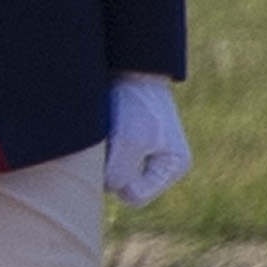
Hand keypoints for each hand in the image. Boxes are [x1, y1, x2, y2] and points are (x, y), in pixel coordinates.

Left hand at [103, 73, 188, 206]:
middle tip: (107, 141)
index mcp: (172, 167)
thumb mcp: (131, 140)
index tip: (115, 152)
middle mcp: (156, 166)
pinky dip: (94, 151)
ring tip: (104, 134)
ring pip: (107, 174)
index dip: (118, 181)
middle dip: (107, 169)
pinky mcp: (121, 145)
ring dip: (100, 158)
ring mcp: (138, 156)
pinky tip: (98, 134)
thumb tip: (112, 189)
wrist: (128, 70)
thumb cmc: (136, 103)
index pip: (134, 197)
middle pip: (119, 187)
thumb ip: (121, 172)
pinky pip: (100, 160)